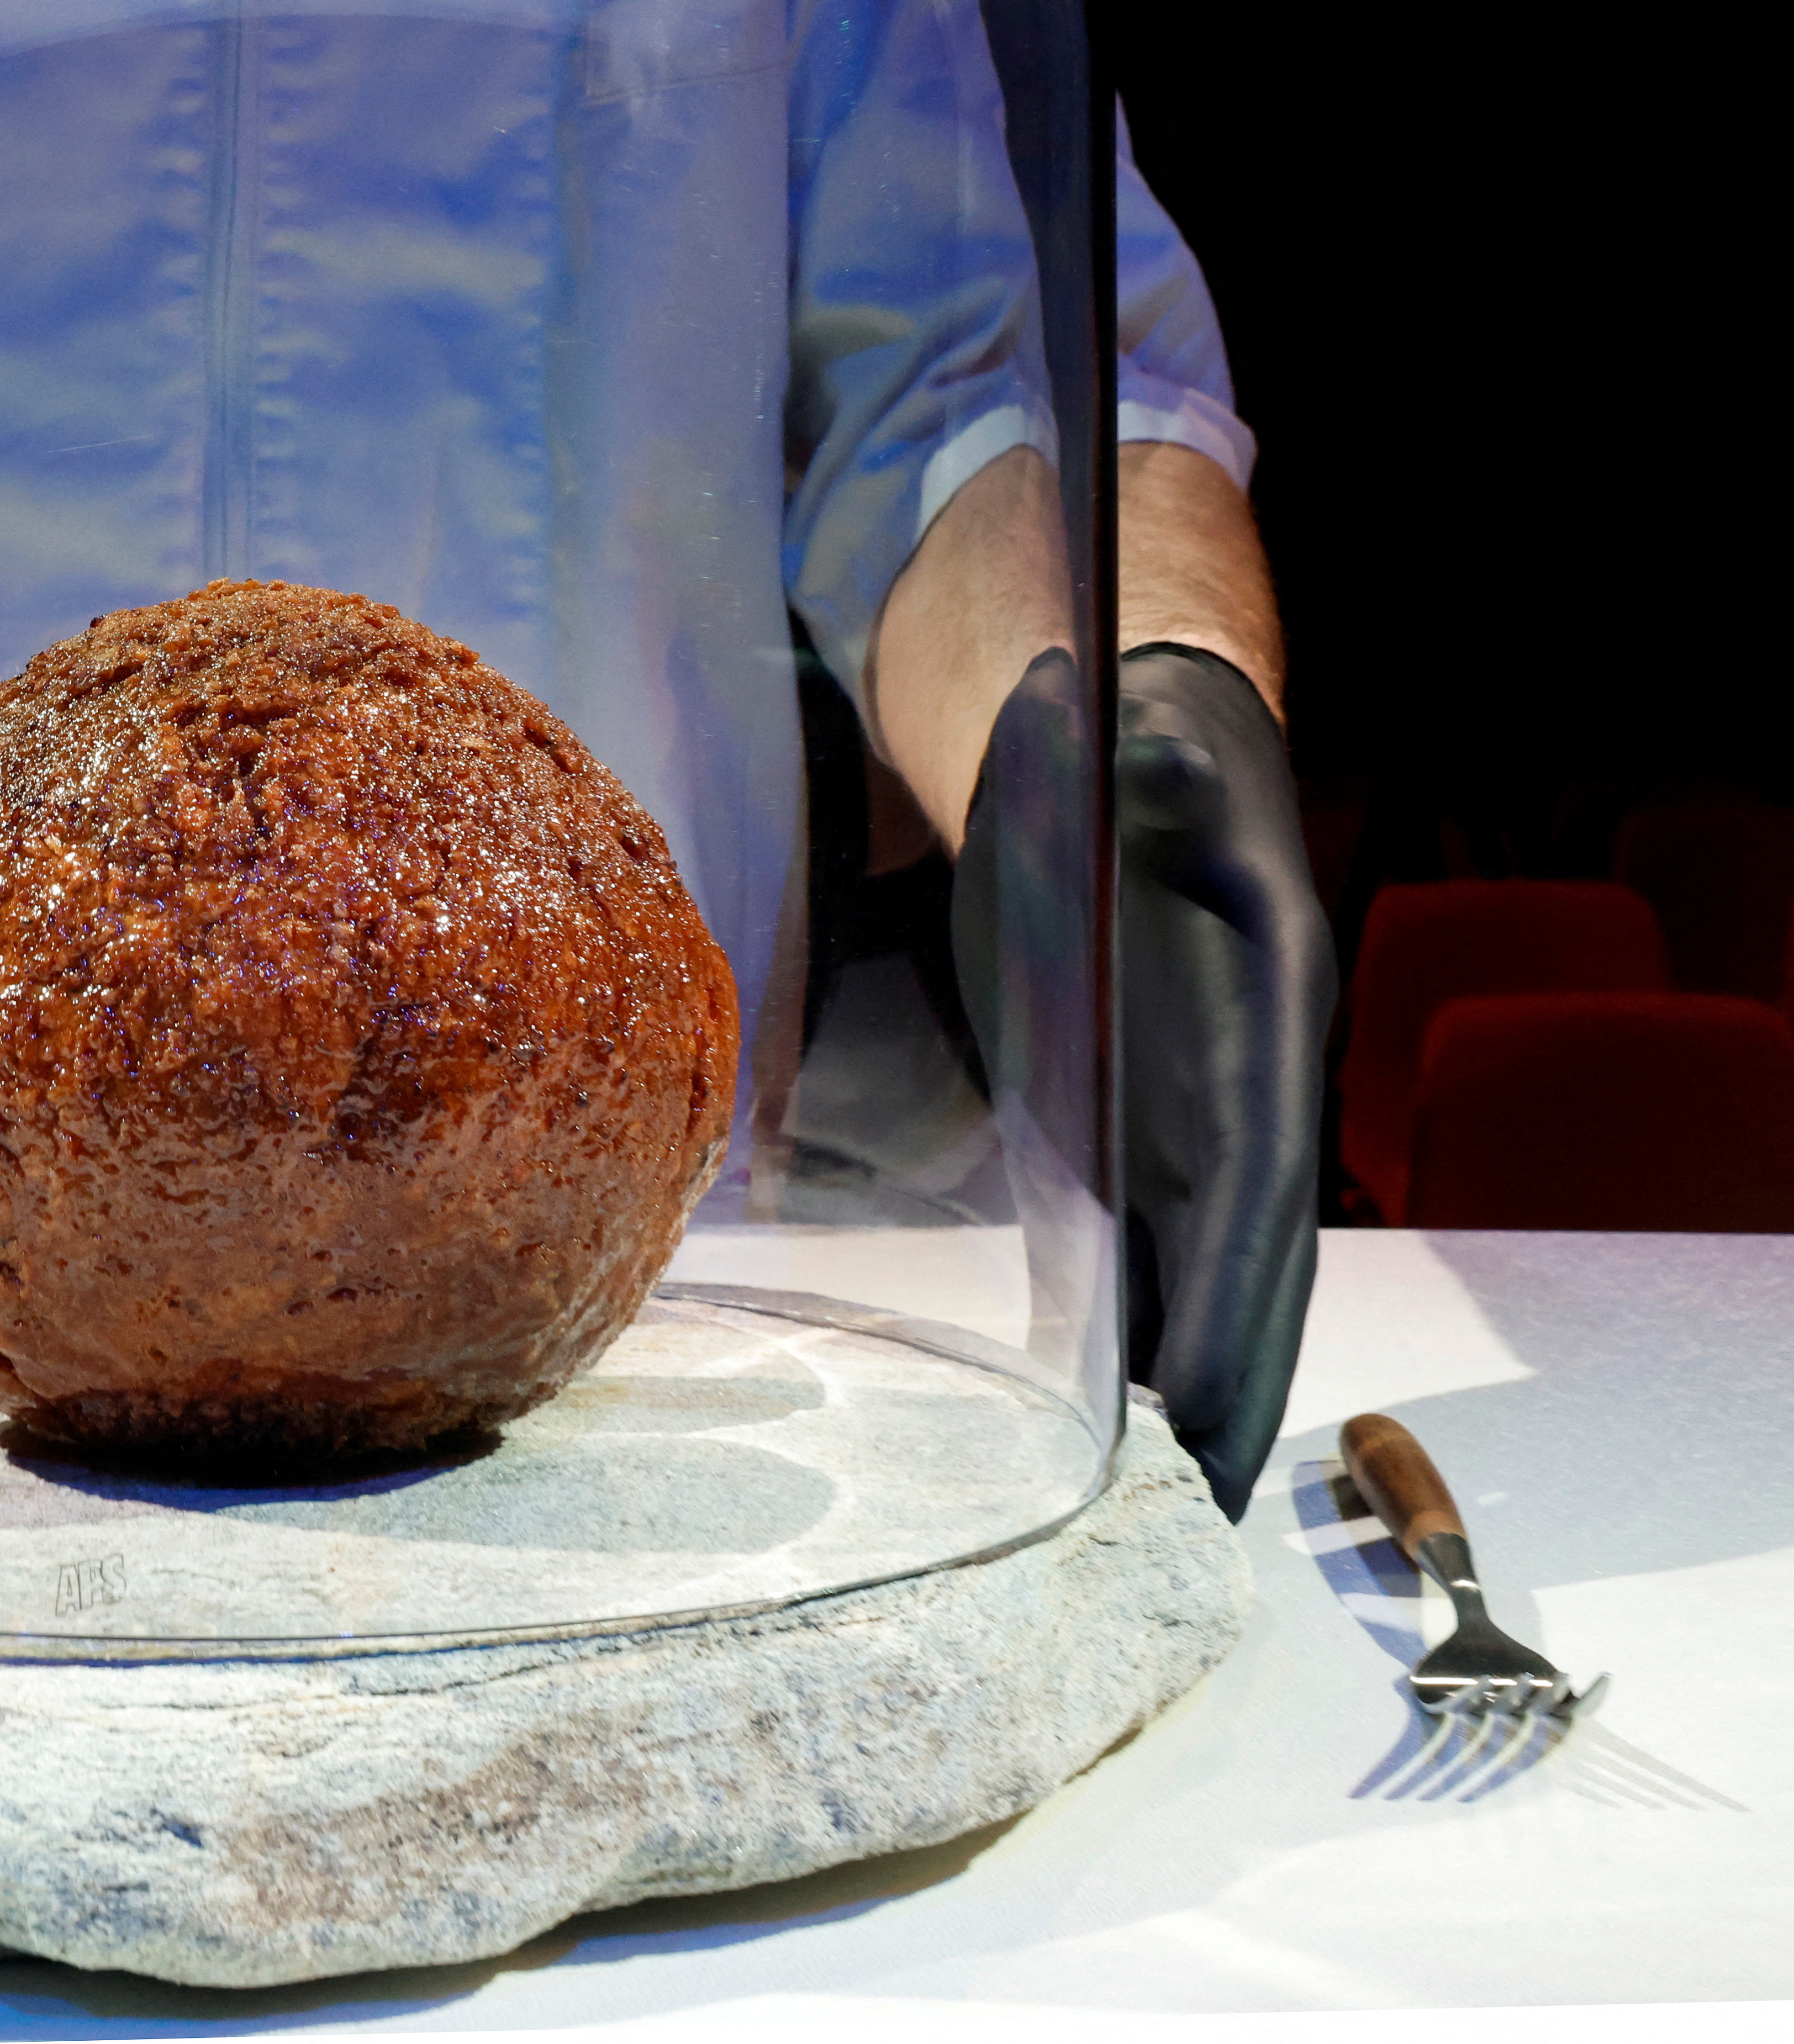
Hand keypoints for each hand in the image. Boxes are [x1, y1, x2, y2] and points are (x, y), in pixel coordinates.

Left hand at [952, 647, 1332, 1518]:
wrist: (1128, 744)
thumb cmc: (1128, 746)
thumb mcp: (1139, 749)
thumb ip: (1154, 776)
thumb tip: (1159, 766)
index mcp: (1264, 999)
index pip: (1253, 1172)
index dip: (1234, 1288)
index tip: (1203, 1400)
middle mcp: (1251, 1066)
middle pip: (1251, 1244)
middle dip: (1232, 1369)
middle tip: (1200, 1503)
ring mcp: (1205, 1096)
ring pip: (1215, 1255)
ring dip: (1202, 1367)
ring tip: (1174, 1495)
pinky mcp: (1150, 1108)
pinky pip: (1166, 1232)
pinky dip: (1156, 1318)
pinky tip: (1128, 1404)